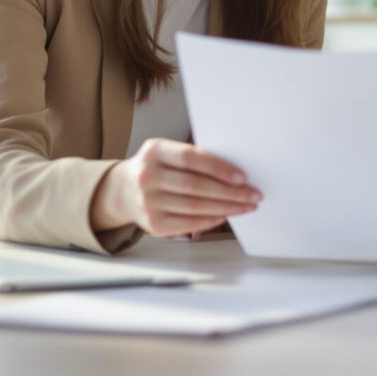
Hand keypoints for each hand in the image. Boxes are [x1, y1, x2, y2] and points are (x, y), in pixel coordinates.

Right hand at [91, 138, 260, 236]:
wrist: (123, 191)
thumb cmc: (156, 168)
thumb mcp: (166, 153)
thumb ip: (194, 159)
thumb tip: (235, 173)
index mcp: (154, 151)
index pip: (190, 158)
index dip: (219, 168)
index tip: (243, 177)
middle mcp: (147, 176)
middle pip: (196, 186)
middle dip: (230, 192)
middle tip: (253, 194)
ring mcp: (148, 202)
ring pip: (195, 207)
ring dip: (227, 208)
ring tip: (246, 206)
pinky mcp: (153, 224)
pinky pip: (189, 223)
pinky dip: (212, 220)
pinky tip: (226, 215)